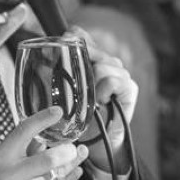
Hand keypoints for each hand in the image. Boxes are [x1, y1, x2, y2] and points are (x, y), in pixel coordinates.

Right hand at [0, 106, 88, 179]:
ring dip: (69, 164)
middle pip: (44, 161)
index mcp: (1, 156)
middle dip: (63, 154)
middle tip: (73, 147)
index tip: (57, 112)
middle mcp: (11, 174)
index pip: (23, 132)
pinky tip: (76, 171)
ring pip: (53, 176)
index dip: (42, 119)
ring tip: (80, 153)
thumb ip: (20, 149)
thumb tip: (44, 138)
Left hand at [70, 26, 138, 172]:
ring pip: (103, 65)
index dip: (72, 37)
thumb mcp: (64, 94)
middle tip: (78, 88)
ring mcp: (122, 74)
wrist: (96, 143)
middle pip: (93, 49)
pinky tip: (100, 103)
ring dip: (93, 85)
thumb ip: (59, 73)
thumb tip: (50, 55)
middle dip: (82, 66)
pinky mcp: (129, 88)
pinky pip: (113, 81)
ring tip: (92, 100)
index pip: (82, 35)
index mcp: (92, 59)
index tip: (63, 43)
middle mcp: (109, 63)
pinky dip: (103, 93)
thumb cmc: (79, 118)